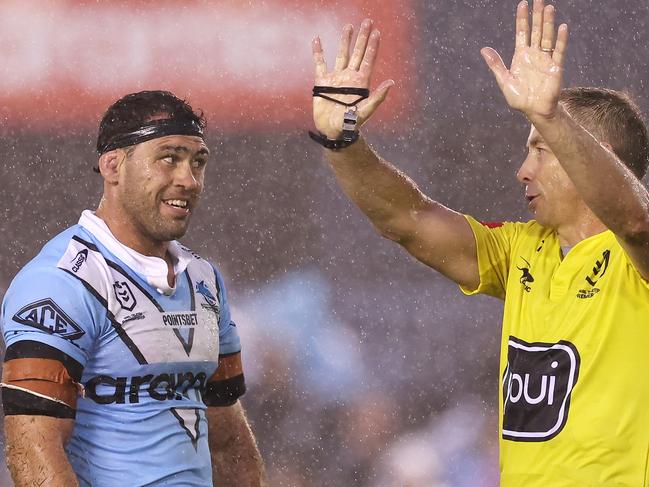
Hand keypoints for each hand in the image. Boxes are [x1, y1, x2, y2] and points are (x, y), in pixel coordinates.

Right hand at [312, 19, 393, 138]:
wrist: (333, 131)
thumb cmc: (351, 124)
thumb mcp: (366, 111)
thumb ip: (378, 97)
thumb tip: (391, 82)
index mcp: (361, 83)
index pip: (369, 60)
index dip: (373, 46)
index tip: (377, 32)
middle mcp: (350, 77)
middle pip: (358, 53)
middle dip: (363, 38)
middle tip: (368, 22)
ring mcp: (337, 78)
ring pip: (341, 55)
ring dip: (345, 41)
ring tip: (349, 26)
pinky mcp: (323, 83)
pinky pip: (320, 64)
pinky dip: (318, 52)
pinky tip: (317, 40)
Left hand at [481, 0, 568, 120]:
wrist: (534, 110)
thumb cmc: (519, 97)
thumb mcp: (504, 80)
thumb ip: (496, 65)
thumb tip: (484, 49)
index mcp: (521, 56)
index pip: (522, 32)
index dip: (522, 19)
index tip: (523, 3)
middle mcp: (534, 54)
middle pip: (536, 30)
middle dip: (536, 15)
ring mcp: (545, 59)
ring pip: (547, 37)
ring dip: (548, 23)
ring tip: (548, 8)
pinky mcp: (555, 67)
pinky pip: (558, 51)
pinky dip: (560, 40)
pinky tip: (562, 28)